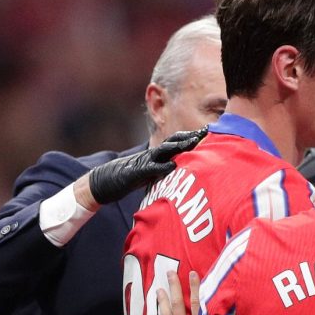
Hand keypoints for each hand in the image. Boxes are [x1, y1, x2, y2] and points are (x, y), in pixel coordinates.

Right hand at [88, 128, 206, 203]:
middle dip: (189, 136)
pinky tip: (173, 166)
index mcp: (158, 155)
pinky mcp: (136, 172)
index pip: (177, 142)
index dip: (192, 137)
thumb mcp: (153, 173)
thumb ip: (166, 170)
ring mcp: (145, 161)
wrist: (105, 182)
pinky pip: (150, 168)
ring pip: (164, 150)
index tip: (208, 132)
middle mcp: (153, 155)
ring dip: (179, 146)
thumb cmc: (131, 179)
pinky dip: (162, 167)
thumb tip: (182, 172)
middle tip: (205, 132)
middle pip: (173, 141)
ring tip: (193, 143)